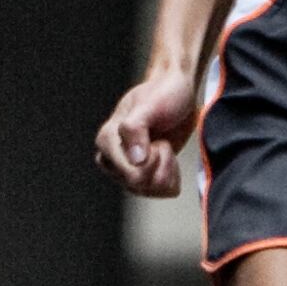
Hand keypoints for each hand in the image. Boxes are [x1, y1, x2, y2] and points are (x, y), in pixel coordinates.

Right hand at [95, 66, 201, 196]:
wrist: (178, 92)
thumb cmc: (163, 94)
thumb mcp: (149, 106)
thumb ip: (135, 129)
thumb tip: (134, 160)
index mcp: (107, 140)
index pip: (131, 174)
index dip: (151, 161)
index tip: (156, 140)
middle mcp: (112, 158)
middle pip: (140, 185)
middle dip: (160, 165)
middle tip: (161, 142)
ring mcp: (127, 169)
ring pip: (150, 191)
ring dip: (166, 170)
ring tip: (164, 147)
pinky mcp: (143, 176)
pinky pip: (160, 193)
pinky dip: (171, 177)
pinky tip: (169, 158)